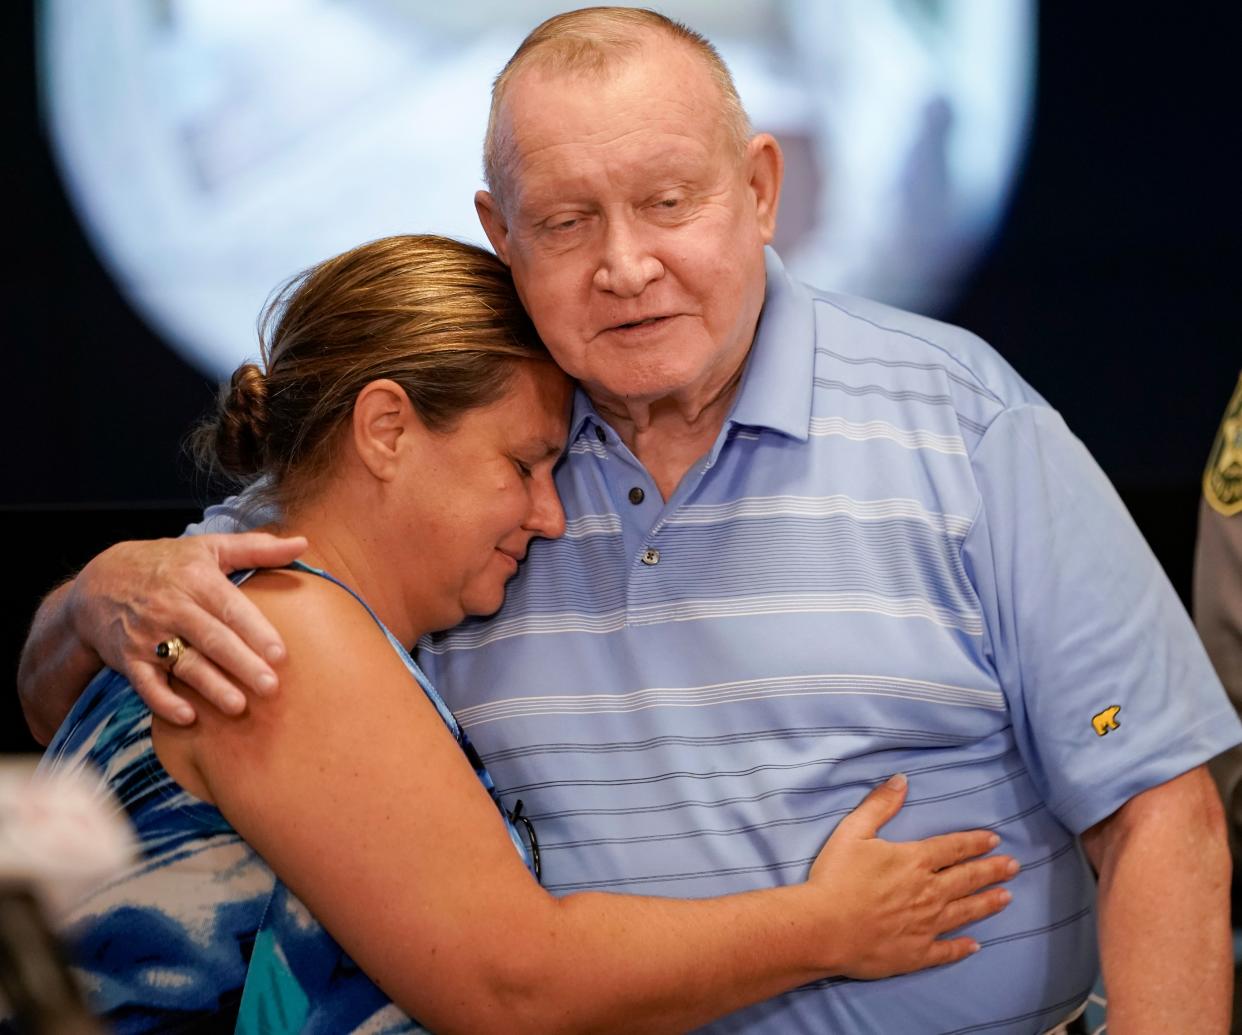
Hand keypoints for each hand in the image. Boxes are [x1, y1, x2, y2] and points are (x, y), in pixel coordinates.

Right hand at [66, 533, 307, 724]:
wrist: (99, 582)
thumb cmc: (168, 564)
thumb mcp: (209, 547)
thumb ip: (257, 548)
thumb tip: (303, 543)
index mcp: (197, 580)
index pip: (230, 608)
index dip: (255, 631)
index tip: (280, 653)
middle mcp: (173, 608)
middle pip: (212, 639)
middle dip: (242, 664)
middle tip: (270, 687)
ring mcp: (149, 635)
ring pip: (184, 664)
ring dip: (210, 687)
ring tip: (238, 706)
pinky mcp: (129, 659)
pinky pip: (145, 684)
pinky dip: (163, 702)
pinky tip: (187, 717)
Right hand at [807, 773, 1016, 978]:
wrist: (824, 928)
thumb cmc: (836, 877)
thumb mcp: (853, 831)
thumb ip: (880, 805)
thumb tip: (902, 779)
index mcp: (914, 861)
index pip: (953, 847)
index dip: (975, 842)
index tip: (994, 840)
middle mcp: (928, 892)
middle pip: (967, 878)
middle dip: (992, 870)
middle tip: (1014, 867)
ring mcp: (926, 924)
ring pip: (965, 912)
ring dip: (987, 903)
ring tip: (1006, 898)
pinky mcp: (917, 953)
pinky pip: (946, 950)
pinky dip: (962, 948)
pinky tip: (974, 946)